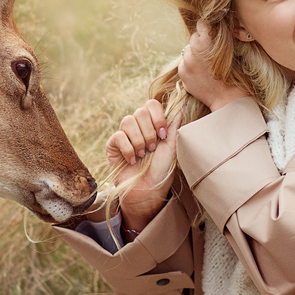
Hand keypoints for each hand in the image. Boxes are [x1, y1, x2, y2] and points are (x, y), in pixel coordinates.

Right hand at [107, 99, 181, 231]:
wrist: (148, 190)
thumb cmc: (161, 169)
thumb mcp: (172, 146)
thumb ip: (174, 125)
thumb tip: (182, 105)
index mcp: (152, 124)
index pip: (151, 104)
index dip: (158, 116)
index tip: (163, 135)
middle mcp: (137, 126)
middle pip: (140, 111)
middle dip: (149, 132)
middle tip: (153, 148)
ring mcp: (124, 135)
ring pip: (128, 121)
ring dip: (139, 140)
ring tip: (143, 154)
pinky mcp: (113, 145)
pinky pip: (118, 136)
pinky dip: (128, 149)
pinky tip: (132, 160)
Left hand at [177, 19, 250, 112]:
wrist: (228, 98)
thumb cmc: (235, 74)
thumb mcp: (231, 50)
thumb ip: (220, 37)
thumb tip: (215, 28)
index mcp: (205, 41)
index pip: (202, 24)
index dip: (208, 28)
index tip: (211, 32)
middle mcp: (192, 50)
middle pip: (194, 37)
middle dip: (201, 42)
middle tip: (211, 51)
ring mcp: (185, 63)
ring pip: (188, 50)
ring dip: (195, 54)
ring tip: (206, 64)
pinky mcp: (182, 73)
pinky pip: (185, 63)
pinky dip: (191, 65)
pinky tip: (202, 72)